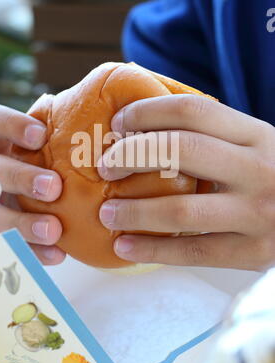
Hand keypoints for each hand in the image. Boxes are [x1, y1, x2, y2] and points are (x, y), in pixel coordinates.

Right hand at [0, 104, 64, 264]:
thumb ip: (62, 131)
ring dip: (20, 223)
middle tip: (54, 187)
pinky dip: (32, 252)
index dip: (10, 126)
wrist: (43, 200)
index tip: (42, 136)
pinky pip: (5, 248)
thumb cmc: (50, 162)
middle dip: (20, 178)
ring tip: (54, 229)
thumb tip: (101, 114)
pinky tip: (58, 254)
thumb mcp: (50, 144)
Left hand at [98, 95, 274, 270]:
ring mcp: (256, 213)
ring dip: (135, 210)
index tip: (118, 124)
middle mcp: (257, 169)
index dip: (147, 112)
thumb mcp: (254, 146)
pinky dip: (152, 250)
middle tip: (105, 166)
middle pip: (181, 150)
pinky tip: (124, 247)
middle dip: (131, 154)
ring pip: (181, 209)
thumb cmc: (272, 176)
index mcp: (255, 135)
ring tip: (106, 211)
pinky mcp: (252, 252)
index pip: (192, 111)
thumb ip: (214, 135)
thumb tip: (145, 127)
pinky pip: (193, 251)